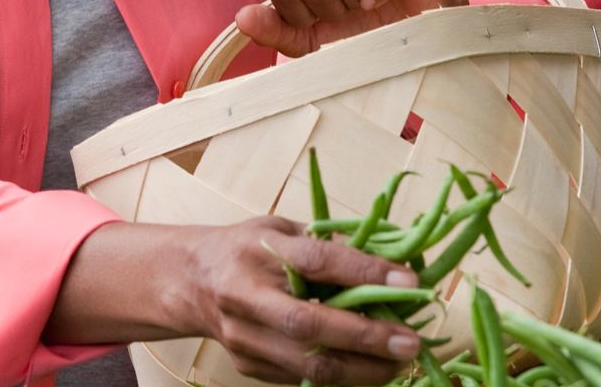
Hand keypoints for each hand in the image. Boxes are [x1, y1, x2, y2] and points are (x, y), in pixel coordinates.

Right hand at [173, 216, 424, 384]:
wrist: (189, 281)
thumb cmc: (246, 248)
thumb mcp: (281, 229)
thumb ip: (327, 243)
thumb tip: (391, 255)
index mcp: (258, 251)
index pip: (317, 262)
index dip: (365, 274)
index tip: (410, 283)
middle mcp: (246, 295)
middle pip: (310, 325)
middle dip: (367, 337)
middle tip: (410, 342)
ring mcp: (244, 336)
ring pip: (308, 364)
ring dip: (362, 369)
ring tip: (399, 363)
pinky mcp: (247, 364)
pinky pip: (301, 378)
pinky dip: (342, 377)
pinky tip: (369, 369)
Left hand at [239, 0, 458, 58]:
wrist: (418, 31)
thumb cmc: (362, 27)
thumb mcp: (312, 36)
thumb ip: (275, 28)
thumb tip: (242, 18)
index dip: (300, 16)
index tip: (322, 19)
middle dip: (332, 12)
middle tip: (350, 12)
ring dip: (359, 1)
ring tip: (369, 2)